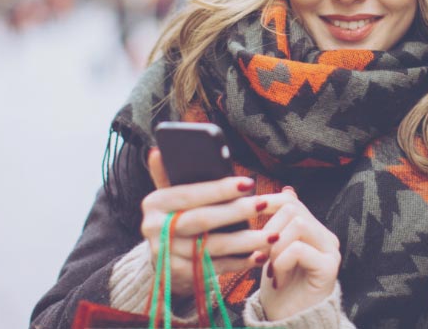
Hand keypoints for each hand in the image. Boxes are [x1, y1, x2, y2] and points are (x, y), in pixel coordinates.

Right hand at [142, 148, 293, 296]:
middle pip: (202, 220)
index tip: (249, 182)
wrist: (161, 260)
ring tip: (273, 235)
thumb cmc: (174, 218)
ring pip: (212, 247)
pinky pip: (215, 268)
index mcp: (154, 203)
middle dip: (237, 212)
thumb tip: (159, 150)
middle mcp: (154, 230)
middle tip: (265, 204)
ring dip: (246, 241)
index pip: (190, 193)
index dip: (220, 188)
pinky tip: (260, 255)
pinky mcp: (179, 276)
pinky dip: (239, 262)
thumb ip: (167, 175)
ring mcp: (166, 255)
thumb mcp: (168, 196)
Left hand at [258, 187, 340, 320]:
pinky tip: (278, 280)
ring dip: (275, 247)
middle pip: (293, 209)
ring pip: (297, 224)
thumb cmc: (279, 288)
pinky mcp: (329, 267)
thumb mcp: (273, 251)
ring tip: (270, 268)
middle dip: (268, 229)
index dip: (268, 202)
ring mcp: (330, 251)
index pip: (292, 200)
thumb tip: (286, 188)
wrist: (289, 324)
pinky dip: (281, 263)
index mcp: (313, 229)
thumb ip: (279, 224)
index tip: (249, 215)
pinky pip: (298, 249)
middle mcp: (326, 236)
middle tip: (260, 255)